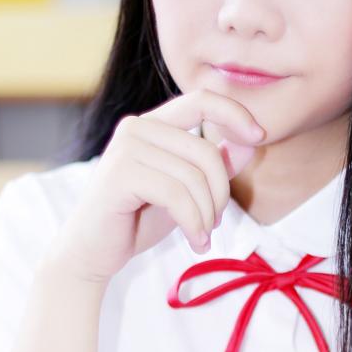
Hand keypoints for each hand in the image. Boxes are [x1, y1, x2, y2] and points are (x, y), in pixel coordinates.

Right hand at [47, 89, 265, 285]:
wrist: (93, 253)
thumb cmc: (138, 219)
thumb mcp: (187, 189)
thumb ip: (215, 163)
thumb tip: (251, 140)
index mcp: (153, 124)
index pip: (202, 99)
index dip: (235, 113)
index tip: (259, 136)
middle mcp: (136, 127)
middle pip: (206, 151)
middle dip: (220, 194)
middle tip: (215, 224)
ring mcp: (125, 148)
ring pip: (194, 177)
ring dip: (207, 215)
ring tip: (202, 236)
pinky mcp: (120, 175)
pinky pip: (177, 195)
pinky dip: (193, 223)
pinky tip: (194, 243)